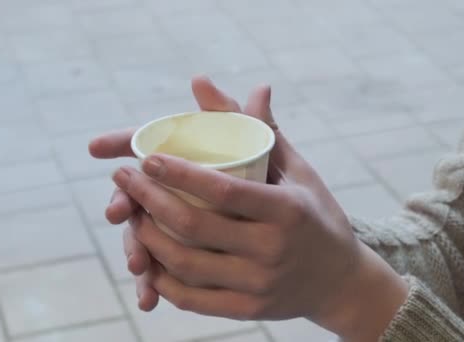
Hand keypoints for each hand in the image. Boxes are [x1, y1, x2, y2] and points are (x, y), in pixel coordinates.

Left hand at [109, 95, 408, 340]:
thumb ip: (261, 129)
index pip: (224, 191)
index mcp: (287, 211)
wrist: (340, 281)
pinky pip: (194, 299)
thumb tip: (236, 85)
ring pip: (187, 265)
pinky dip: (163, 279)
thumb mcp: (299, 170)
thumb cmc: (315, 214)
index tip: (145, 157)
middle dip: (149, 200)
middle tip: (123, 177)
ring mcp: (260, 285)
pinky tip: (145, 259)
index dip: (179, 173)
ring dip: (147, 238)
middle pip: (195, 227)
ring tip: (129, 213)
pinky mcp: (249, 311)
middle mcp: (273, 250)